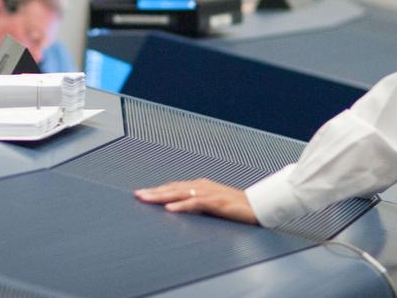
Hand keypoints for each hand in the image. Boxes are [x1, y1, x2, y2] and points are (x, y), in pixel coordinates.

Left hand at [134, 178, 258, 224]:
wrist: (259, 207)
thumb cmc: (236, 207)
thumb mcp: (212, 205)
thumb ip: (197, 205)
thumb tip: (180, 210)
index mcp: (200, 186)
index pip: (174, 187)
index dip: (158, 190)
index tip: (143, 194)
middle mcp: (202, 186)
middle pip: (172, 188)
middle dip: (153, 192)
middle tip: (137, 196)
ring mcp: (209, 193)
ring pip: (180, 193)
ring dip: (161, 196)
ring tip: (146, 199)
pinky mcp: (217, 202)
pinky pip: (195, 203)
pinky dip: (181, 206)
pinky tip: (170, 209)